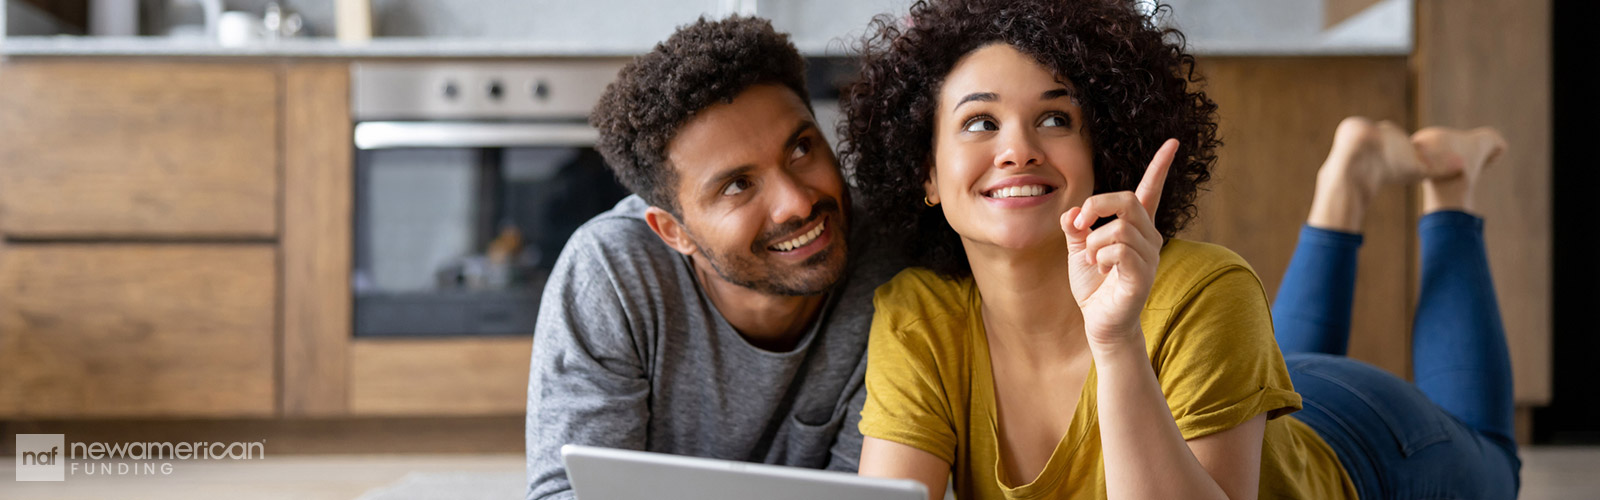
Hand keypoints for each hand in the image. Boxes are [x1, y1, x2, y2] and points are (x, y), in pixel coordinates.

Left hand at [1060, 139, 1177, 347]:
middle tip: (1080, 225)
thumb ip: (1076, 226)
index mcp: (1136, 228)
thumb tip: (1074, 212)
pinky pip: (1121, 251)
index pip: (1150, 191)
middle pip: (1128, 200)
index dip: (1160, 166)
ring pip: (1120, 228)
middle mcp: (1149, 239)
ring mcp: (1149, 257)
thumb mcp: (1078, 249)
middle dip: (1097, 206)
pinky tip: (1099, 270)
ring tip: (1092, 260)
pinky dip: (1101, 256)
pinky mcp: (1142, 276)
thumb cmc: (1093, 286)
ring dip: (1095, 242)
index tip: (1172, 142)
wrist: (1100, 323)